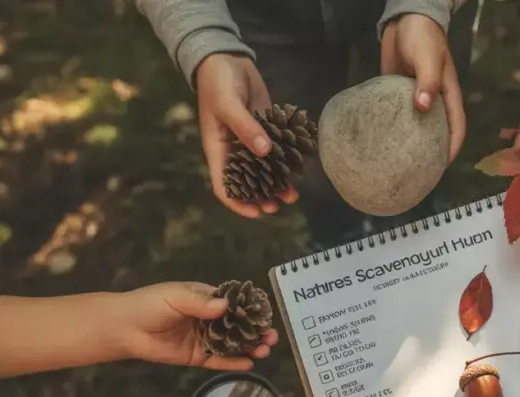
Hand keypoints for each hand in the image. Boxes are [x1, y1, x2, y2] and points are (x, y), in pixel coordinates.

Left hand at [116, 282, 277, 370]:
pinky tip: (249, 364)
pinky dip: (233, 362)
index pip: (234, 304)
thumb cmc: (149, 305)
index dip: (251, 309)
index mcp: (206, 299)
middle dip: (256, 331)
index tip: (267, 315)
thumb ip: (200, 302)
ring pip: (232, 343)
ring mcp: (204, 338)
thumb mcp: (175, 296)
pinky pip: (218, 360)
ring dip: (249, 347)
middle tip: (271, 338)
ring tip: (264, 351)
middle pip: (238, 325)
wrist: (125, 328)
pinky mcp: (197, 356)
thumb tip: (226, 306)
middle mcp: (209, 319)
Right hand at [196, 53, 298, 217]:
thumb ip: (246, 128)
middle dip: (262, 197)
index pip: (224, 186)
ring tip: (293, 195)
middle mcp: (234, 152)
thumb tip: (265, 152)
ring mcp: (250, 143)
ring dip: (277, 184)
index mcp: (218, 151)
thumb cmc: (219, 83)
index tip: (256, 213)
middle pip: (248, 184)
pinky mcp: (265, 132)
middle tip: (279, 205)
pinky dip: (286, 162)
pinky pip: (276, 153)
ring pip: (264, 172)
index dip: (238, 203)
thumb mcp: (228, 105)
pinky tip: (300, 169)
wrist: (227, 60)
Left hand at [381, 13, 465, 160]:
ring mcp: (416, 98)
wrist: (405, 19)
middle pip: (437, 132)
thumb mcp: (429, 59)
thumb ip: (427, 82)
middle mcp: (434, 101)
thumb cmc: (423, 38)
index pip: (456, 128)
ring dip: (411, 142)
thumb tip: (423, 109)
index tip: (442, 167)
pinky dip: (394, 127)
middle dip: (432, 152)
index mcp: (448, 95)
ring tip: (399, 163)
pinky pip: (398, 115)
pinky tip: (383, 140)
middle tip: (419, 172)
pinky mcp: (398, 94)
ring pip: (417, 126)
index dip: (452, 148)